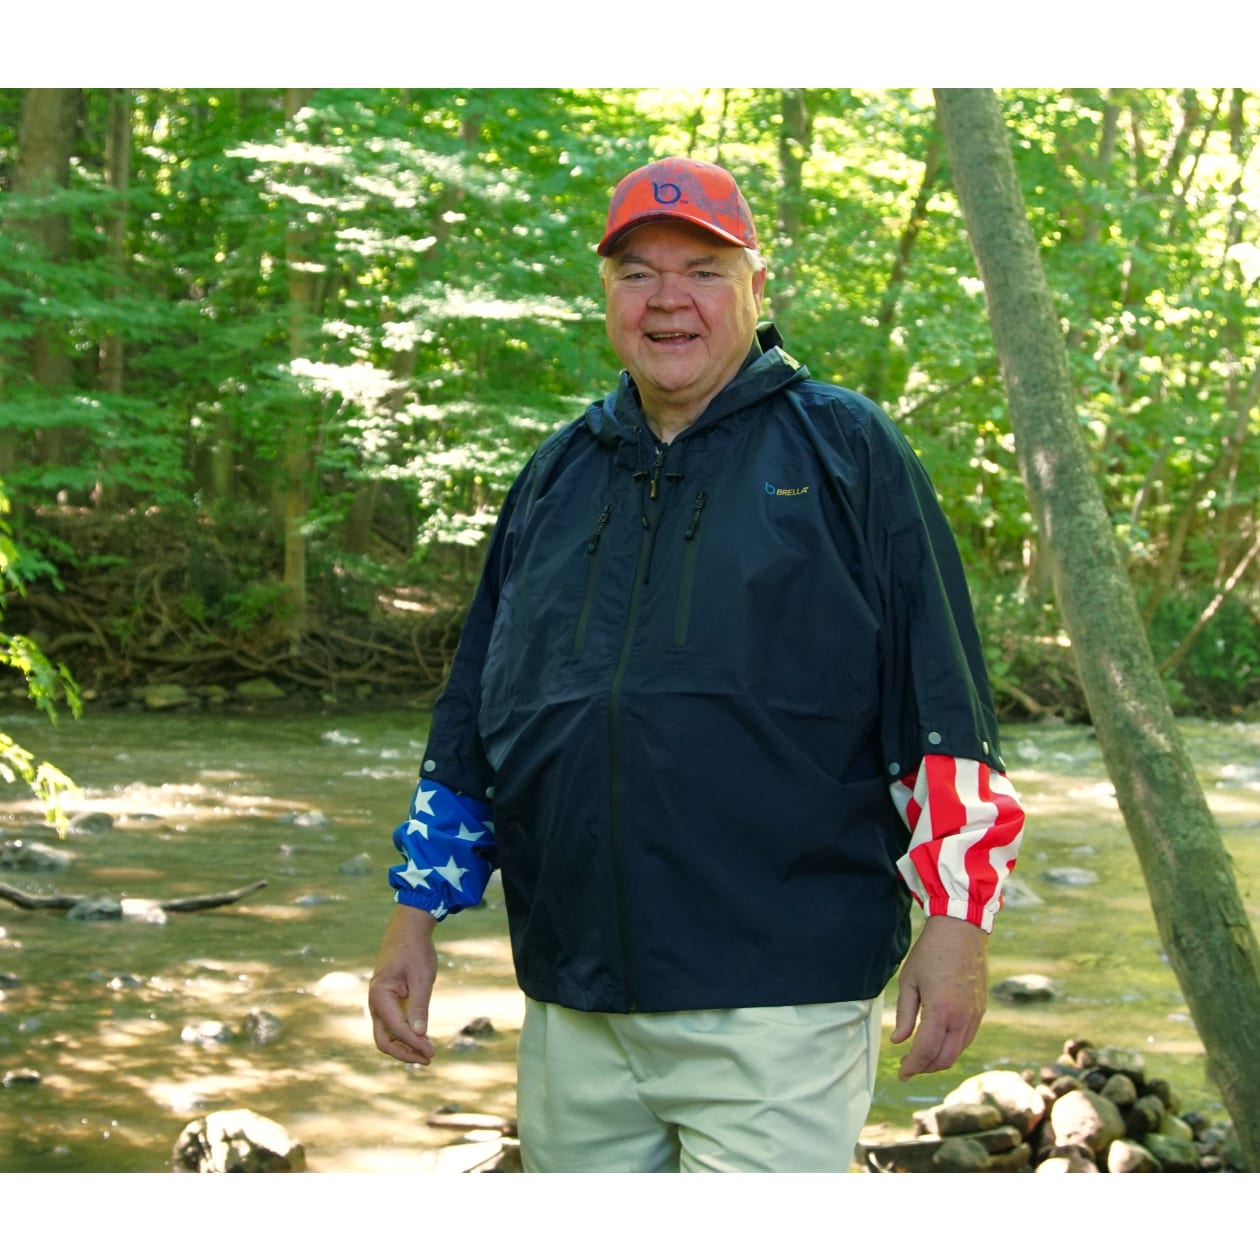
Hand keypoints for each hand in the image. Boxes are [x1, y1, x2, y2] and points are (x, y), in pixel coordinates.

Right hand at [368, 903, 439, 1065]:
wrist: (409, 930)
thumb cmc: (416, 951)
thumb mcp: (422, 978)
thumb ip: (419, 1006)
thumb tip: (420, 1035)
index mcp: (379, 995)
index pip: (396, 1028)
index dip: (414, 1043)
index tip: (432, 1051)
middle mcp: (375, 1002)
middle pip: (384, 1039)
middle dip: (405, 1053)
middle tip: (428, 1059)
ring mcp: (380, 1003)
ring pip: (387, 1035)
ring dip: (405, 1047)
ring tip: (427, 1054)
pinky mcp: (388, 1002)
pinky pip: (392, 1025)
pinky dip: (405, 1036)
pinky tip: (422, 1040)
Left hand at [890, 915, 988, 1079]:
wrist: (961, 931)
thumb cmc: (931, 952)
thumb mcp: (909, 980)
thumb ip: (905, 1014)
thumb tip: (899, 1041)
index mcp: (941, 1010)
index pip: (926, 1051)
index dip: (912, 1066)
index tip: (901, 1074)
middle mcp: (962, 1017)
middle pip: (945, 1058)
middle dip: (926, 1067)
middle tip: (908, 1067)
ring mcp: (975, 1015)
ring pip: (958, 1051)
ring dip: (939, 1059)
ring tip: (920, 1057)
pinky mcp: (981, 1010)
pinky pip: (967, 1038)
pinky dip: (951, 1047)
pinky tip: (937, 1042)